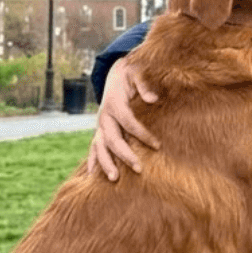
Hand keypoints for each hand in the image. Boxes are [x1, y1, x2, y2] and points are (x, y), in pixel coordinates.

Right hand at [87, 57, 159, 181]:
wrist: (115, 75)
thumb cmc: (130, 75)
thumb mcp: (137, 73)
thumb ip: (144, 85)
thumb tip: (153, 99)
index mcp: (114, 103)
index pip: (129, 122)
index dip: (142, 134)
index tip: (158, 145)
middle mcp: (104, 116)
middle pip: (113, 139)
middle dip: (125, 154)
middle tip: (139, 168)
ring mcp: (100, 125)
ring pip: (99, 146)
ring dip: (106, 163)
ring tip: (114, 178)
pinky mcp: (100, 130)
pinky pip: (94, 147)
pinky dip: (93, 161)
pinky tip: (94, 176)